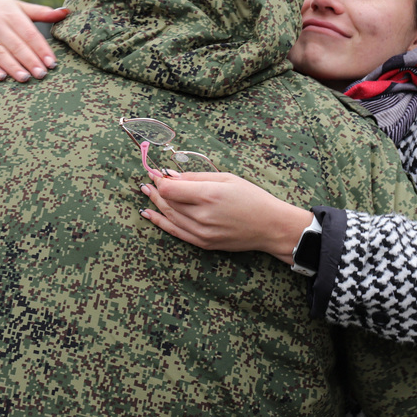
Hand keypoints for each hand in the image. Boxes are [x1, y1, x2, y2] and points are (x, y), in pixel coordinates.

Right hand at [0, 0, 68, 81]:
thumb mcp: (18, 7)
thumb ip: (41, 12)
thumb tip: (66, 12)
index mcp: (12, 15)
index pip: (30, 34)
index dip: (41, 49)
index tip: (52, 62)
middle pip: (16, 46)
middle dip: (30, 61)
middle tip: (42, 74)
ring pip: (0, 54)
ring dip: (13, 67)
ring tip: (25, 78)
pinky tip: (1, 77)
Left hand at [139, 172, 314, 264]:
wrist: (270, 227)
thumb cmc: (252, 198)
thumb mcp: (227, 178)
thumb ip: (196, 177)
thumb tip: (171, 175)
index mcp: (209, 195)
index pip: (171, 188)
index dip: (160, 180)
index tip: (155, 173)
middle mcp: (202, 215)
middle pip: (168, 202)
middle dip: (155, 190)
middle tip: (148, 181)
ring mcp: (202, 232)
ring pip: (169, 217)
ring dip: (155, 204)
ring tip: (146, 193)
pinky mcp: (203, 243)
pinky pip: (175, 232)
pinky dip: (160, 223)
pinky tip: (150, 214)